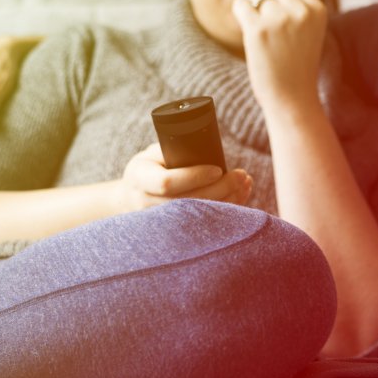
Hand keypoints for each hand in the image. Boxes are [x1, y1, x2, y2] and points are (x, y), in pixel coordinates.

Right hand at [113, 144, 252, 213]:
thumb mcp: (153, 153)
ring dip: (228, 201)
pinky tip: (241, 197)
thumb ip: (173, 151)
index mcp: (139, 178)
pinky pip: (203, 224)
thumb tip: (206, 145)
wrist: (132, 197)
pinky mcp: (173, 232)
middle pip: (188, 202)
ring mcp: (157, 222)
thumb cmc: (149, 168)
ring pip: (198, 217)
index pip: (167, 182)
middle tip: (241, 175)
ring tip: (245, 183)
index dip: (194, 177)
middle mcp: (145, 203)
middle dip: (219, 189)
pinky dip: (226, 211)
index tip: (218, 169)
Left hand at [231, 0, 327, 111]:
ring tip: (262, 34)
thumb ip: (296, 5)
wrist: (293, 98)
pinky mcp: (258, 29)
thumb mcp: (309, 31)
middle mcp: (301, 11)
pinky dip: (240, 16)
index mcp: (317, 9)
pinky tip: (250, 34)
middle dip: (262, 1)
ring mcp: (279, 19)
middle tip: (269, 29)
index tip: (279, 20)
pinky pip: (240, 5)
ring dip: (251, 9)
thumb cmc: (296, 65)